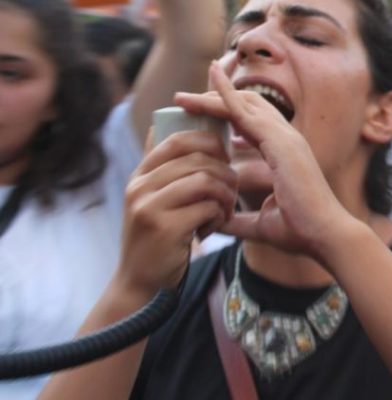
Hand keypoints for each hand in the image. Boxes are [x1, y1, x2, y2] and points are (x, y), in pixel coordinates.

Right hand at [116, 129, 236, 299]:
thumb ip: (161, 169)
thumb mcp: (151, 199)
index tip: (225, 156)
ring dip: (226, 195)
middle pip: (199, 159)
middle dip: (225, 172)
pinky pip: (208, 207)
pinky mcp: (165, 228)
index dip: (209, 140)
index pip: (177, 139)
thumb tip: (162, 126)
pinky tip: (212, 228)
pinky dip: (219, 216)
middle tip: (230, 191)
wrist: (140, 285)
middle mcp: (140, 186)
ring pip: (206, 180)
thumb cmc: (157, 239)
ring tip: (223, 210)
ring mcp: (149, 206)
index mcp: (140, 175)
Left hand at [174, 63, 350, 261]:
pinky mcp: (281, 142)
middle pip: (247, 106)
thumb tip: (216, 223)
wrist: (325, 236)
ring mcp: (286, 137)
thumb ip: (239, 220)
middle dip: (214, 100)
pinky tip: (207, 89)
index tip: (198, 115)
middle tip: (182, 101)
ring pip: (243, 104)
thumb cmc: (300, 231)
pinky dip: (225, 97)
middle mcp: (287, 138)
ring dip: (212, 96)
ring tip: (181, 97)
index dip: (225, 114)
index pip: (250, 122)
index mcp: (284, 152)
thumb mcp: (260, 224)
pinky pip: (246, 113)